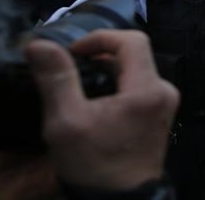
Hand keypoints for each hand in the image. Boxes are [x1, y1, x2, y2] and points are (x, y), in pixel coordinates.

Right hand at [25, 30, 179, 189]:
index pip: (132, 40)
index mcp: (148, 89)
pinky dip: (117, 85)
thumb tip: (40, 44)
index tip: (73, 52)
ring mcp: (165, 104)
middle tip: (71, 68)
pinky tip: (94, 101)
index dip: (100, 38)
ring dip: (107, 70)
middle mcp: (164, 91)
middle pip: (134, 54)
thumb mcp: (66, 121)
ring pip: (136, 70)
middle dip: (101, 55)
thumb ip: (56, 79)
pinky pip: (139, 86)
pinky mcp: (159, 115)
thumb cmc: (94, 165)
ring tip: (78, 85)